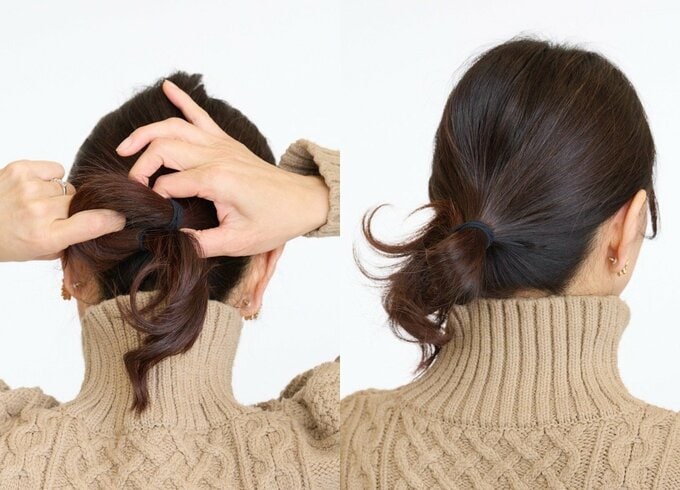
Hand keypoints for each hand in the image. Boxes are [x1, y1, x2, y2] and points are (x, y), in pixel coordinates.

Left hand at [0, 160, 125, 261]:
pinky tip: (32, 188)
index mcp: (46, 237)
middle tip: (53, 216)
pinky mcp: (21, 169)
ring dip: (58, 194)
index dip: (112, 219)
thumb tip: (103, 225)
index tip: (119, 219)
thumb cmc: (6, 240)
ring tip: (36, 203)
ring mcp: (30, 188)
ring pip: (67, 187)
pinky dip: (49, 177)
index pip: (94, 223)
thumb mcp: (40, 253)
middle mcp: (39, 211)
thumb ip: (71, 241)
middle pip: (80, 202)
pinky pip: (56, 169)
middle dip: (73, 208)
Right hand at [116, 79, 329, 256]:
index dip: (153, 200)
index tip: (153, 215)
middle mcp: (216, 156)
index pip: (167, 185)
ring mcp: (222, 145)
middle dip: (140, 165)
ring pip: (175, 127)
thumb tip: (171, 241)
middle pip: (163, 148)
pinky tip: (168, 87)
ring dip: (147, 133)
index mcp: (216, 180)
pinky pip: (200, 115)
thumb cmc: (275, 221)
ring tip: (125, 147)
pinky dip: (183, 100)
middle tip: (130, 184)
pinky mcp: (227, 142)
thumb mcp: (237, 242)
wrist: (302, 202)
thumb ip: (200, 243)